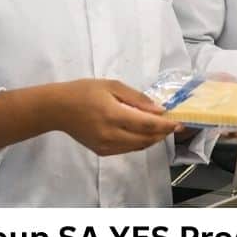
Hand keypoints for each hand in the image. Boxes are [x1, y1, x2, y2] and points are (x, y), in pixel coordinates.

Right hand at [53, 79, 180, 156]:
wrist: (57, 109)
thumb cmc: (84, 91)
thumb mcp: (112, 86)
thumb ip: (137, 98)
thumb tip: (158, 110)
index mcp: (113, 115)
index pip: (147, 125)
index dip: (166, 126)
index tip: (179, 123)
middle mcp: (110, 134)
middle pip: (145, 139)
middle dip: (162, 133)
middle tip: (174, 125)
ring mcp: (105, 146)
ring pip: (138, 146)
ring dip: (153, 139)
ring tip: (161, 128)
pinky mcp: (101, 151)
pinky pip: (127, 149)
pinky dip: (139, 142)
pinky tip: (143, 133)